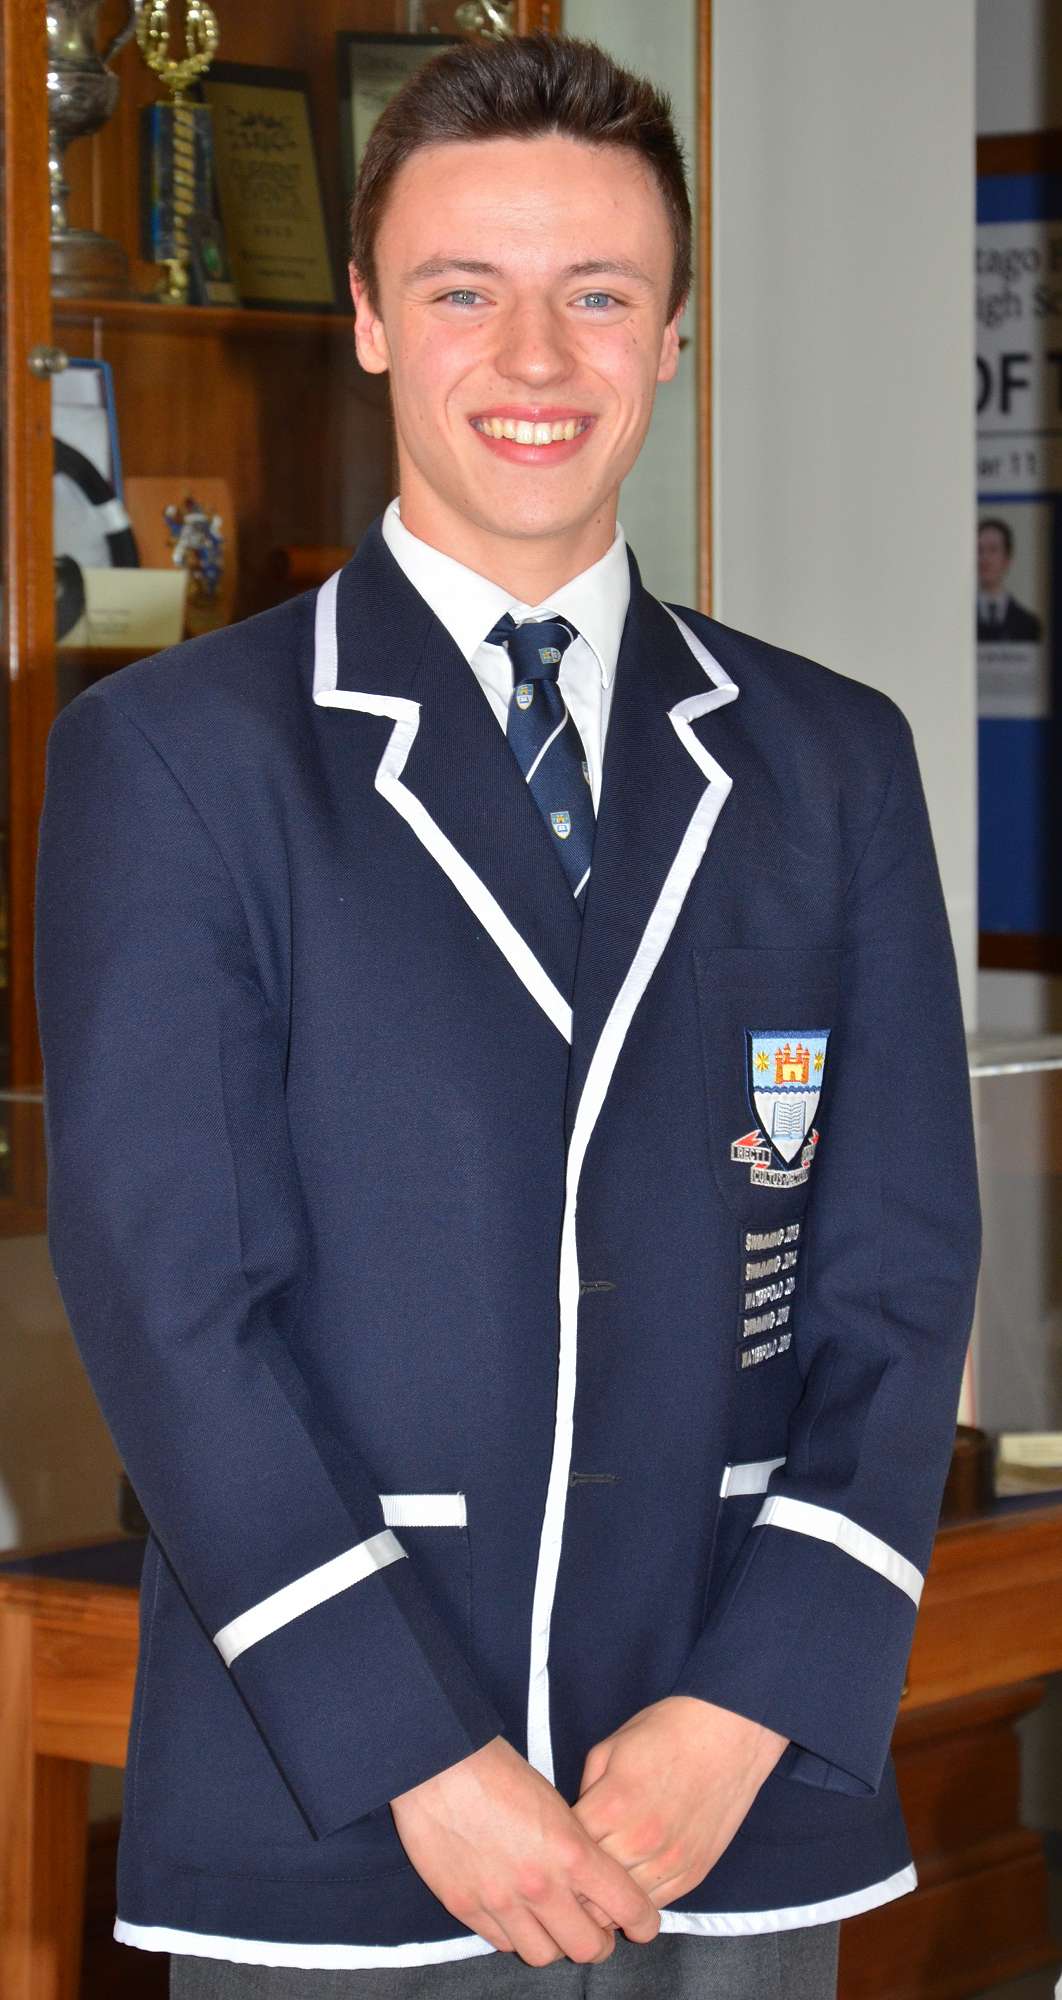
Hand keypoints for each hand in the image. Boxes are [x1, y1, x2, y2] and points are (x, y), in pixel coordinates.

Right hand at [389, 1734, 660, 1966]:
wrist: (439, 1763)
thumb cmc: (501, 1771)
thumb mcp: (556, 1804)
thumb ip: (576, 1849)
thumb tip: (590, 1883)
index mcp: (572, 1853)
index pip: (627, 1907)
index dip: (643, 1922)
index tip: (643, 1924)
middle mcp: (541, 1886)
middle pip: (588, 1947)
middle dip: (598, 1942)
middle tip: (595, 1929)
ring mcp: (501, 1902)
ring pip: (544, 1955)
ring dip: (554, 1942)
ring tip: (552, 1924)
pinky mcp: (466, 1908)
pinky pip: (503, 1942)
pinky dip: (515, 1934)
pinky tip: (516, 1913)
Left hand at [570, 1697, 787, 1913]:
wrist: (726, 1732)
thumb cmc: (665, 1732)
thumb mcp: (609, 1748)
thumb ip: (586, 1790)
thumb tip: (577, 1824)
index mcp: (611, 1806)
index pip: (567, 1852)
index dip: (558, 1851)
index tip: (558, 1847)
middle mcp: (639, 1841)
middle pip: (591, 1887)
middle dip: (578, 1880)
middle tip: (575, 1870)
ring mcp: (669, 1862)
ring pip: (622, 1906)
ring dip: (608, 1897)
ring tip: (603, 1881)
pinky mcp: (693, 1874)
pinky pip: (656, 1906)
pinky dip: (639, 1899)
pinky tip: (632, 1882)